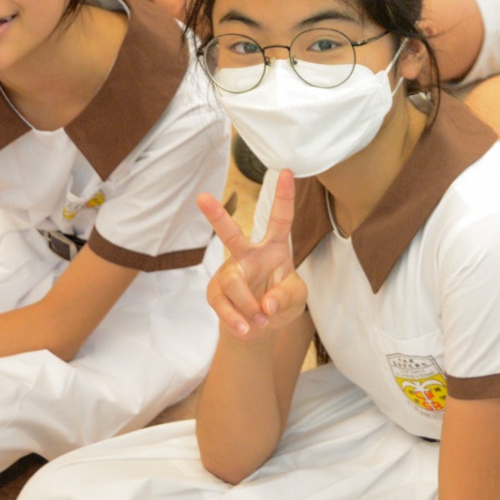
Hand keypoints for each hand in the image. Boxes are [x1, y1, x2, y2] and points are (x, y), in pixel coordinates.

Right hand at [198, 170, 308, 338]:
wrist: (260, 327)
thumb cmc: (281, 302)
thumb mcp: (297, 299)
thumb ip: (287, 297)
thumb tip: (265, 304)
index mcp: (274, 248)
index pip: (281, 219)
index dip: (284, 196)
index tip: (286, 171)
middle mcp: (248, 255)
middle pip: (231, 234)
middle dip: (216, 216)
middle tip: (202, 197)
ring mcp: (230, 273)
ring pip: (232, 282)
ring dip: (248, 305)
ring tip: (260, 320)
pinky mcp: (215, 292)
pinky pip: (222, 304)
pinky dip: (237, 319)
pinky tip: (246, 328)